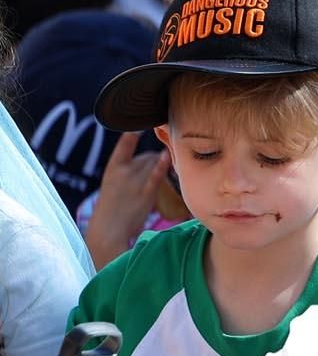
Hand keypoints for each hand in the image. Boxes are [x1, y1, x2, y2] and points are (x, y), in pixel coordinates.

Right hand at [85, 133, 168, 266]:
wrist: (109, 230)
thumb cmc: (113, 210)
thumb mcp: (114, 186)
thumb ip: (128, 173)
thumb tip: (150, 162)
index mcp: (112, 168)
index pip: (124, 144)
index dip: (134, 133)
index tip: (141, 124)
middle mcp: (123, 171)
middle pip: (147, 156)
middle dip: (154, 161)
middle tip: (160, 169)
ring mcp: (135, 181)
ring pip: (155, 164)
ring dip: (163, 166)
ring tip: (169, 171)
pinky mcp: (146, 192)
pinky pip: (157, 174)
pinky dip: (163, 164)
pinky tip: (169, 157)